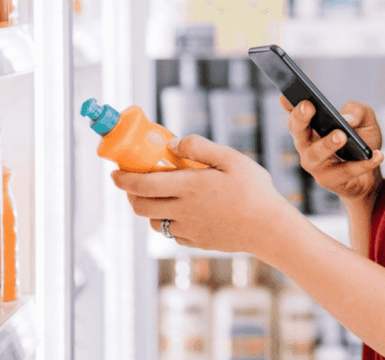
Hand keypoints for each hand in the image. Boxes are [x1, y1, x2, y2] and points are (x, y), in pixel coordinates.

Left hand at [110, 135, 298, 254]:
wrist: (270, 229)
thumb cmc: (255, 190)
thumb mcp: (231, 158)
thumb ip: (199, 147)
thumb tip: (172, 143)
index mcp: (189, 187)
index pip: (142, 184)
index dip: (123, 178)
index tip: (115, 172)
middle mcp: (183, 210)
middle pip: (139, 206)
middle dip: (130, 194)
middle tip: (134, 181)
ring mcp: (188, 229)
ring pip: (154, 222)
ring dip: (149, 208)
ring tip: (160, 194)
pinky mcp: (196, 242)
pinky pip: (172, 233)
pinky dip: (169, 221)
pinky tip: (183, 211)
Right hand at [281, 96, 384, 203]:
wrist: (370, 176)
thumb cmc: (361, 141)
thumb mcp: (366, 120)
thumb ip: (359, 111)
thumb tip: (348, 119)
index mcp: (311, 126)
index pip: (295, 112)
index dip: (288, 103)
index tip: (285, 93)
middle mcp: (306, 144)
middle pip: (298, 131)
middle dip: (300, 118)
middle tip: (309, 106)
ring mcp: (315, 164)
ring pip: (315, 155)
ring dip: (327, 144)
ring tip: (341, 135)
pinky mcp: (329, 181)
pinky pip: (345, 172)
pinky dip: (362, 164)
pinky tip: (377, 155)